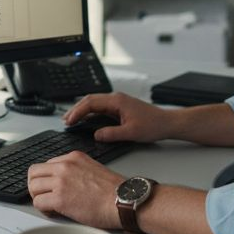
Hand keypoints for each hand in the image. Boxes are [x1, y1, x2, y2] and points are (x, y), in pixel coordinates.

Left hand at [26, 151, 124, 230]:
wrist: (123, 201)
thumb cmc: (114, 192)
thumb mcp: (92, 170)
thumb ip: (76, 172)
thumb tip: (65, 184)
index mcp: (73, 158)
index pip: (47, 165)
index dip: (47, 179)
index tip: (53, 189)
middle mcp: (64, 166)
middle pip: (34, 172)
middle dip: (36, 186)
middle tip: (44, 197)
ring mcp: (60, 181)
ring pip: (33, 187)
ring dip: (38, 198)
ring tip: (50, 206)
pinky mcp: (59, 198)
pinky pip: (38, 202)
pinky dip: (43, 209)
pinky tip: (54, 212)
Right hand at [63, 92, 179, 143]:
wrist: (167, 123)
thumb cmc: (153, 125)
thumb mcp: (131, 133)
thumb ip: (111, 134)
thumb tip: (96, 135)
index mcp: (117, 101)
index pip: (91, 103)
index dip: (78, 112)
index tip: (69, 121)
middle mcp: (116, 99)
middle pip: (90, 100)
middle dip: (76, 109)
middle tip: (66, 120)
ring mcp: (118, 102)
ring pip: (95, 103)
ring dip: (82, 110)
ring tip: (72, 119)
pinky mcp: (120, 107)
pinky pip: (101, 107)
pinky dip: (91, 112)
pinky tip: (86, 119)